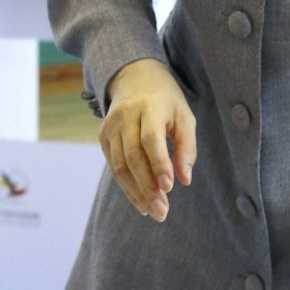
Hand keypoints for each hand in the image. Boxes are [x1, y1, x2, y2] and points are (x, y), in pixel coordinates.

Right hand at [99, 58, 196, 221]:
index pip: (150, 138)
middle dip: (147, 187)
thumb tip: (185, 180)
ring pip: (119, 166)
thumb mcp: (184, 116)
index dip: (159, 163)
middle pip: (132, 156)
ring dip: (136, 192)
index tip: (169, 187)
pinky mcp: (103, 136)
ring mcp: (110, 126)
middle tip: (162, 211)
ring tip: (154, 211)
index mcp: (149, 106)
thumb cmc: (167, 102)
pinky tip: (141, 201)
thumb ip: (187, 147)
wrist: (135, 78)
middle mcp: (125, 116)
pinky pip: (113, 166)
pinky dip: (127, 186)